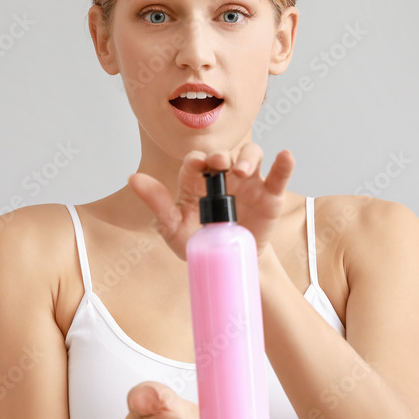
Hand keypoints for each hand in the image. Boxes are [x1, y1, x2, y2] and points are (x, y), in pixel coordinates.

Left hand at [127, 144, 295, 261]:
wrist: (229, 265)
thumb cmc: (200, 242)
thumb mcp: (174, 227)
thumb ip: (157, 203)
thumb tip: (133, 178)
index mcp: (198, 181)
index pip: (195, 161)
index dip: (195, 160)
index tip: (196, 166)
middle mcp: (223, 176)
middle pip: (224, 154)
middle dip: (220, 154)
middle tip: (219, 163)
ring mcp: (248, 183)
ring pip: (251, 156)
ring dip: (248, 157)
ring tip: (243, 170)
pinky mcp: (269, 196)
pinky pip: (278, 176)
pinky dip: (284, 164)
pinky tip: (286, 155)